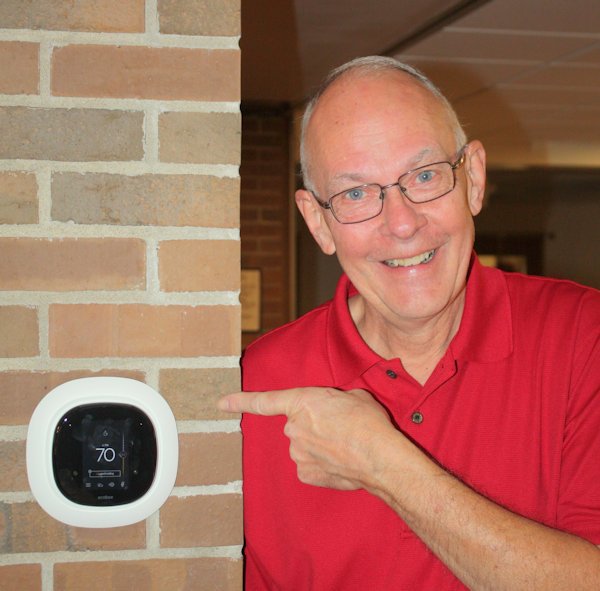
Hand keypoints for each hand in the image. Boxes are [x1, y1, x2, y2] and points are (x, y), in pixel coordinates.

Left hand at [219, 387, 397, 489]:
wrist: (379, 457)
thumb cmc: (368, 423)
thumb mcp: (352, 397)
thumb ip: (332, 401)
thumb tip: (334, 410)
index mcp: (302, 401)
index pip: (264, 401)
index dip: (240, 401)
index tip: (221, 403)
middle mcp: (293, 427)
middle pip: (296, 425)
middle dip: (313, 426)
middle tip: (339, 428)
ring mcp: (296, 453)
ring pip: (303, 446)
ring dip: (319, 446)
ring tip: (344, 445)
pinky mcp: (304, 474)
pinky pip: (309, 466)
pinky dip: (322, 464)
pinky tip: (340, 462)